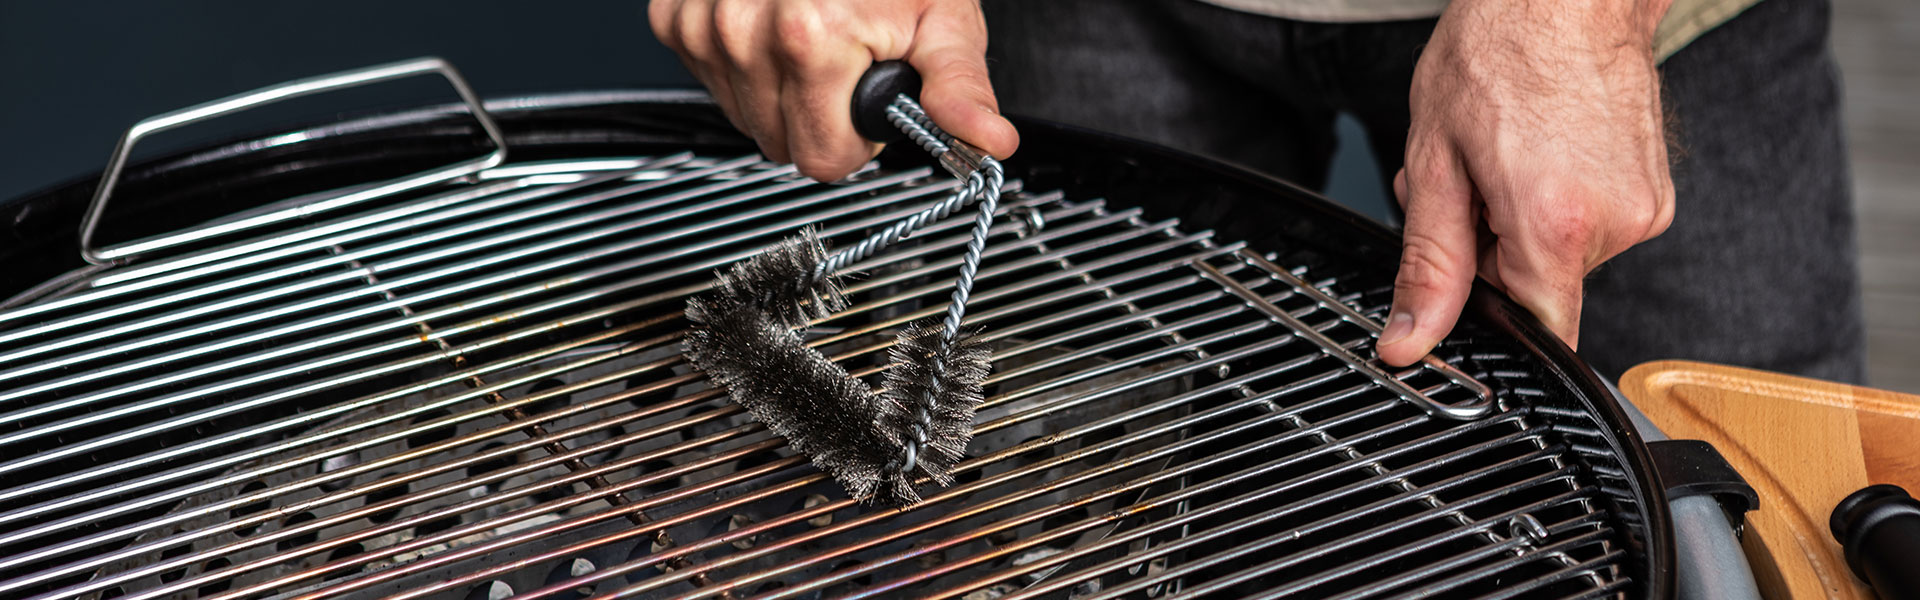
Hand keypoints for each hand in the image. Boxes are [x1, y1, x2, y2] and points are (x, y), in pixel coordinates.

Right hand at [647, 0, 1019, 180]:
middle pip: (779, 143)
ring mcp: (703, 24)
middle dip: (818, 115)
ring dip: (779, 92)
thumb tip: (989, 141)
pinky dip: (744, 67)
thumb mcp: (941, 18)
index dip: (855, 138)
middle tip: (845, 61)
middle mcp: (744, 31)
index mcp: (810, 38)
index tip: (868, 96)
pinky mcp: (675, 18)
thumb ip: (958, 87)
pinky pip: (712, 82)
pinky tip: (771, 31)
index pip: (820, 159)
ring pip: (744, 117)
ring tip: (811, 38)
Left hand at [1377, 0, 1675, 365]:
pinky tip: (1539, 150)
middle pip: (1536, 284)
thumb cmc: (1499, 51)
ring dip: (1519, 219)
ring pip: (1561, 254)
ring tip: (1505, 154)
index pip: (1535, 332)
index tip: (1466, 277)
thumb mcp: (1435, 162)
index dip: (1487, 311)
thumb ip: (1428, 263)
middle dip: (1487, 244)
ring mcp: (1644, 208)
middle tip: (1469, 181)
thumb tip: (1410, 340)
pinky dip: (1556, 201)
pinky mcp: (1657, 194)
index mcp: (1555, 223)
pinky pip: (1592, 225)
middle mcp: (1614, 223)